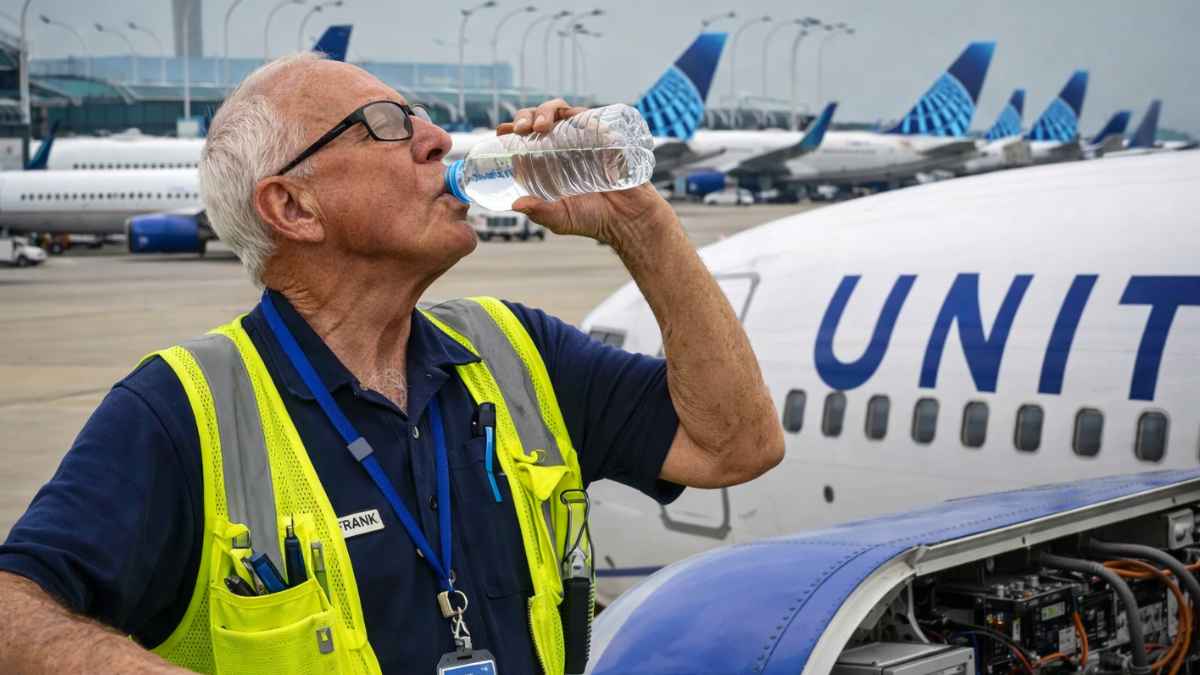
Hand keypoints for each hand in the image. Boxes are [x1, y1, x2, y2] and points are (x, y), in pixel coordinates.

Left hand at [498, 99, 675, 242]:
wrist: (629, 219)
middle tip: (519, 129)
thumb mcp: (560, 218)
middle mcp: (564, 145)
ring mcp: (584, 138)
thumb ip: (540, 212)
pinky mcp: (605, 135)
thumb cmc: (593, 219)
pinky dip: (576, 113)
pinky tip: (566, 120)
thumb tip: (516, 204)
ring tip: (540, 126)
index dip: (511, 129)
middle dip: (525, 116)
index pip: (526, 136)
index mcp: (548, 160)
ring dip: (545, 111)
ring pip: (560, 110)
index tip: (500, 132)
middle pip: (539, 118)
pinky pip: (589, 115)